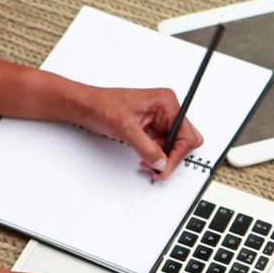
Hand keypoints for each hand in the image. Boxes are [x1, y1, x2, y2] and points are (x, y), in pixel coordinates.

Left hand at [72, 86, 203, 180]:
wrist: (87, 107)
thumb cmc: (103, 106)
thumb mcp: (126, 128)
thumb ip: (146, 148)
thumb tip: (161, 162)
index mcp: (166, 102)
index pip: (186, 133)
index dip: (178, 153)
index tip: (166, 167)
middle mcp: (166, 109)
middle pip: (183, 140)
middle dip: (172, 156)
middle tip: (159, 169)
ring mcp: (159, 119)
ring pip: (173, 145)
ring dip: (162, 158)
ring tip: (148, 165)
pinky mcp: (151, 128)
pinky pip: (161, 146)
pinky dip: (155, 156)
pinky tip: (145, 160)